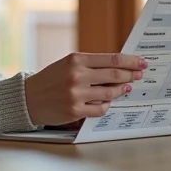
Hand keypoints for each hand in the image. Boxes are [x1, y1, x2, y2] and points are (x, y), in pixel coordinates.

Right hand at [23, 52, 144, 126]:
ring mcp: (76, 94)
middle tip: (139, 75)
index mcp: (76, 59)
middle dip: (130, 75)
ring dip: (121, 90)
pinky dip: (107, 105)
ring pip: (109, 93)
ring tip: (126, 88)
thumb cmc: (51, 79)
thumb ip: (91, 64)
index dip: (130, 61)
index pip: (112, 59)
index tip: (141, 62)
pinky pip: (100, 109)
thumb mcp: (68, 64)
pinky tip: (108, 101)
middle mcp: (77, 75)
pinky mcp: (75, 110)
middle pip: (114, 75)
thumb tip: (118, 66)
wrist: (29, 98)